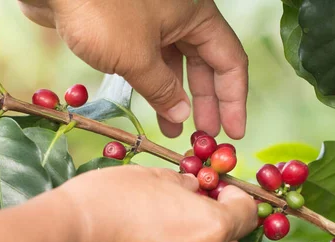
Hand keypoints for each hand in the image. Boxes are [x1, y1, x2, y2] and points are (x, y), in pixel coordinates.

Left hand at [18, 0, 247, 138]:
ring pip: (177, 65)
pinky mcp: (128, 28)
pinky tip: (154, 108)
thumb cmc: (99, 11)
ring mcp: (154, 21)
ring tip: (175, 131)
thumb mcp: (137, 58)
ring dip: (178, 98)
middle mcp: (180, 15)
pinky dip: (155, 85)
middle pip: (206, 64)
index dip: (234, 100)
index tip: (233, 132)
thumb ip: (162, 90)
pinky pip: (151, 61)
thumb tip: (180, 115)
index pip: (229, 61)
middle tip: (205, 136)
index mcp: (195, 14)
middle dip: (206, 102)